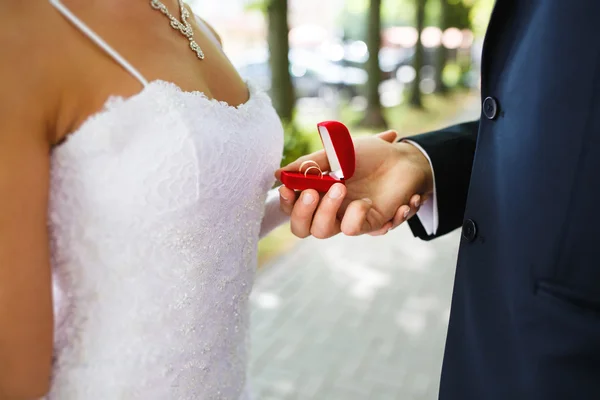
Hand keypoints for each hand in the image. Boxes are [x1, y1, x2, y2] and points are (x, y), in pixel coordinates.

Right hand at [275, 131, 433, 237]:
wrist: (404, 158)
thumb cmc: (370, 154)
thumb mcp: (337, 152)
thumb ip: (310, 164)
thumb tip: (280, 174)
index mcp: (318, 191)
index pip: (293, 206)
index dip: (287, 201)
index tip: (289, 188)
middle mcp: (329, 208)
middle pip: (301, 227)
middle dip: (302, 211)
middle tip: (313, 191)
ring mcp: (346, 216)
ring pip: (322, 232)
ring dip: (326, 211)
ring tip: (341, 186)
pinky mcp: (367, 223)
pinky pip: (352, 229)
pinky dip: (356, 215)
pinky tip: (368, 201)